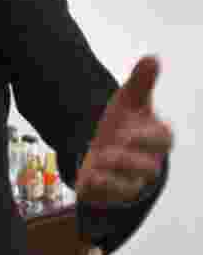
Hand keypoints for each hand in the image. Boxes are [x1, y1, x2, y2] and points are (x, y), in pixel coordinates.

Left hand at [75, 55, 173, 205]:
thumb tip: (153, 57)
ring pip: (132, 185)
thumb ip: (140, 83)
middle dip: (132, 156)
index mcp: (154, 139)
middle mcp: (147, 163)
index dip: (148, 136)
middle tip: (117, 141)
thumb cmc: (123, 124)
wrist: (102, 151)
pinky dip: (102, 187)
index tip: (127, 130)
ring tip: (101, 156)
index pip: (163, 140)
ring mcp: (131, 181)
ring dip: (116, 170)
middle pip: (150, 167)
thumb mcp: (128, 102)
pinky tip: (90, 176)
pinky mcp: (112, 194)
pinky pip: (112, 197)